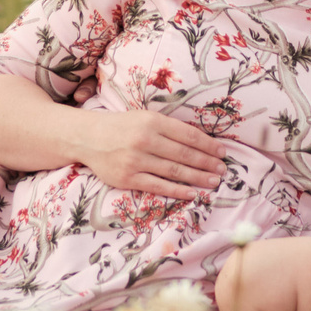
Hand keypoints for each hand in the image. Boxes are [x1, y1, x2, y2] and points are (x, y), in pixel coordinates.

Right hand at [72, 109, 227, 198]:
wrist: (87, 137)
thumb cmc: (121, 127)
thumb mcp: (145, 118)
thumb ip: (168, 128)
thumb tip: (200, 141)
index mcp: (152, 121)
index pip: (188, 135)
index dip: (208, 145)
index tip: (222, 152)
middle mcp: (145, 140)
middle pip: (184, 154)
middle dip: (207, 163)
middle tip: (222, 170)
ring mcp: (136, 160)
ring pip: (174, 171)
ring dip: (197, 178)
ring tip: (213, 182)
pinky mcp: (128, 178)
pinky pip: (158, 186)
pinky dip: (177, 191)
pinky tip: (192, 193)